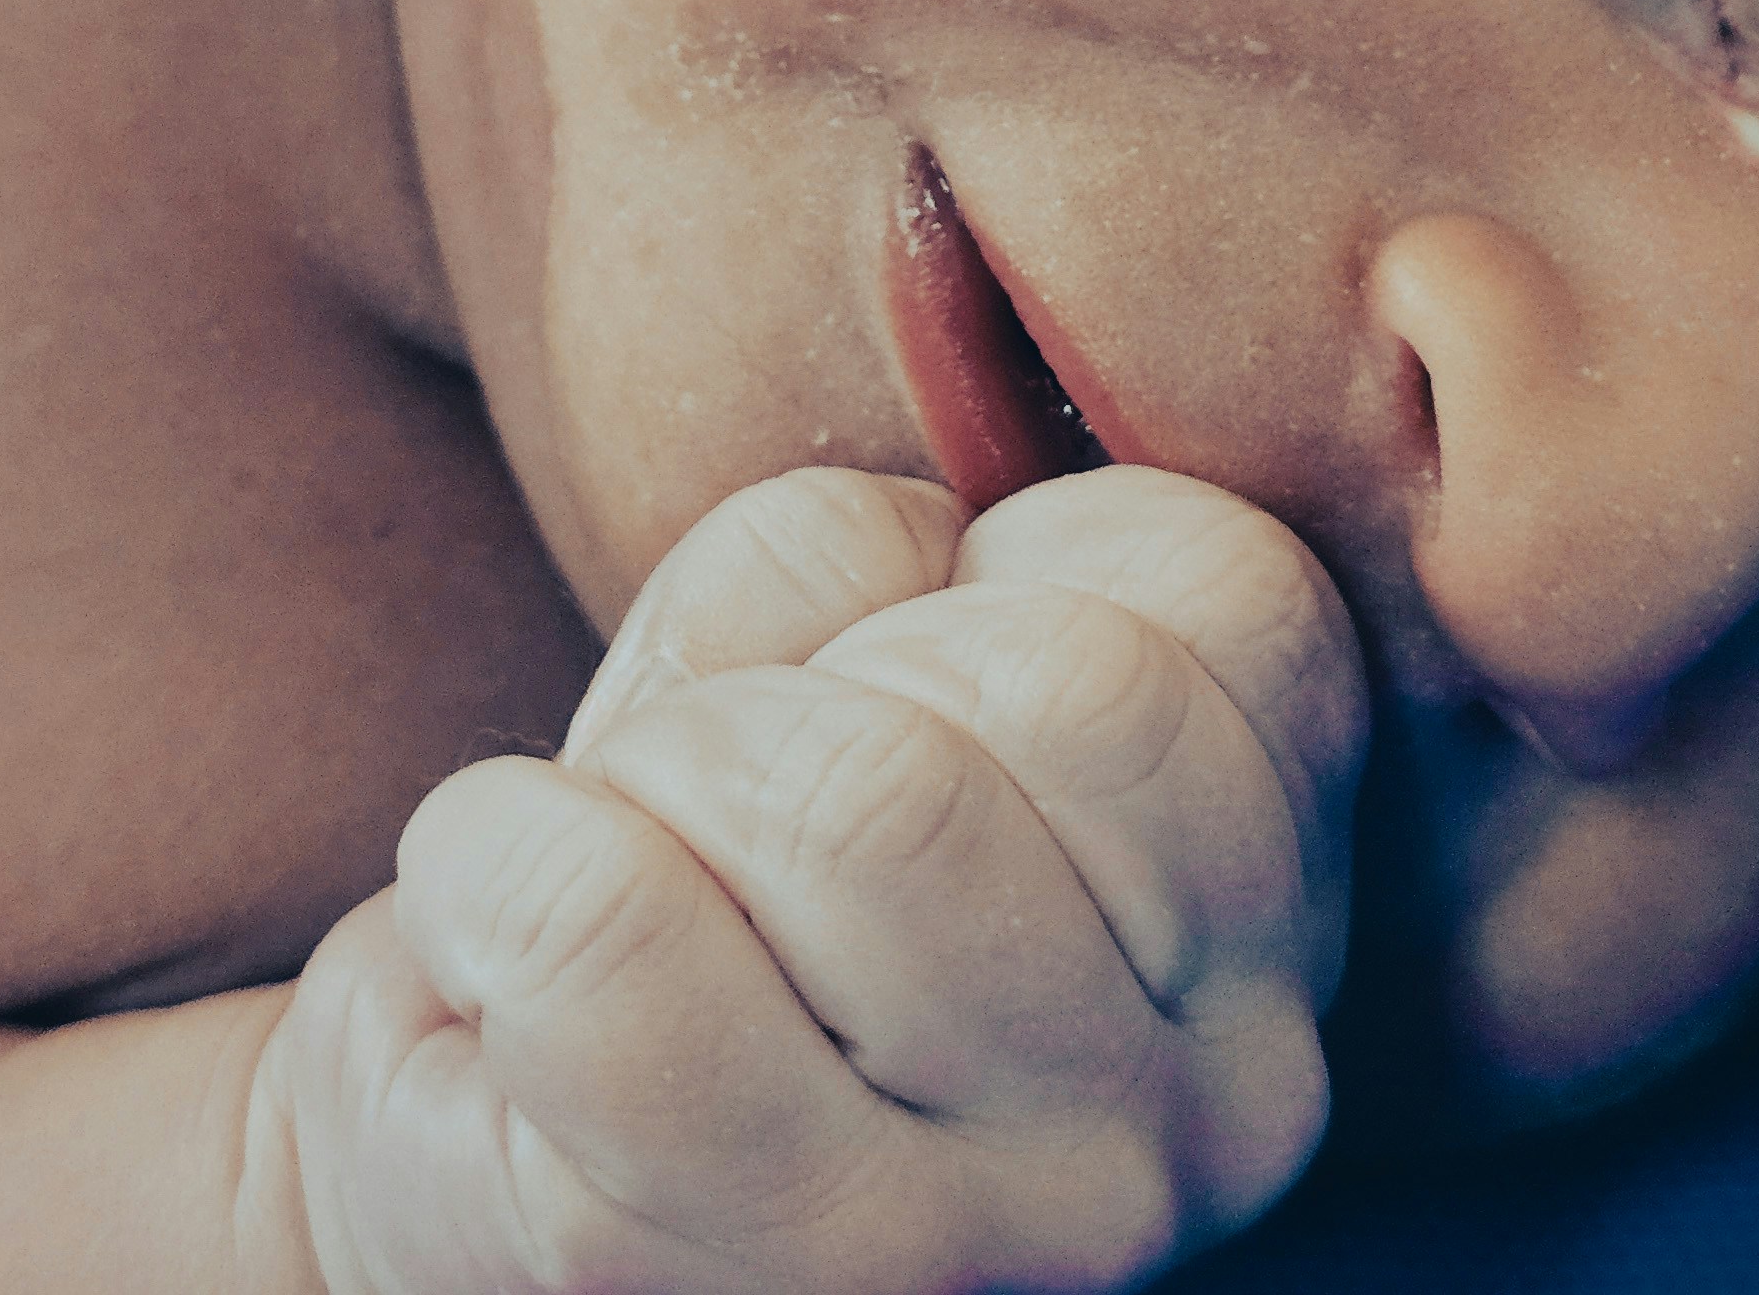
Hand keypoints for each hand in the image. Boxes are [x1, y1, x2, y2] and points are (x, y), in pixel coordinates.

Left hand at [247, 467, 1367, 1294]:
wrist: (491, 1159)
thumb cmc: (690, 891)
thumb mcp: (817, 664)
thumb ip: (862, 563)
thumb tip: (886, 538)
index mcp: (1268, 921)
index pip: (1244, 608)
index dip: (996, 565)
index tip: (881, 676)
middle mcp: (1217, 1101)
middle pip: (1068, 691)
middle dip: (823, 663)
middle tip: (705, 792)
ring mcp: (1021, 1219)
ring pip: (866, 796)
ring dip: (662, 766)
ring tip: (623, 868)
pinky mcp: (773, 1274)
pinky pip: (604, 933)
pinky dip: (493, 860)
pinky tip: (499, 932)